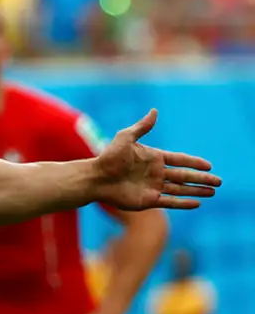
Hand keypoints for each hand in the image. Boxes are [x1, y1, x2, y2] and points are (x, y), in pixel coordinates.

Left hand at [93, 109, 221, 209]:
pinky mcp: (148, 200)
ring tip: (213, 192)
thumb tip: (154, 110)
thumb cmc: (108, 157)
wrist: (95, 178)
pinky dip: (184, 203)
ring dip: (197, 191)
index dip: (194, 163)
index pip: (179, 160)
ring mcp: (152, 187)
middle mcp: (155, 173)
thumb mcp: (125, 138)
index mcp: (152, 158)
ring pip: (180, 189)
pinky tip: (197, 203)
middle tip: (219, 181)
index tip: (209, 165)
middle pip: (184, 176)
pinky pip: (170, 201)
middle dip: (201, 179)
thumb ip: (142, 127)